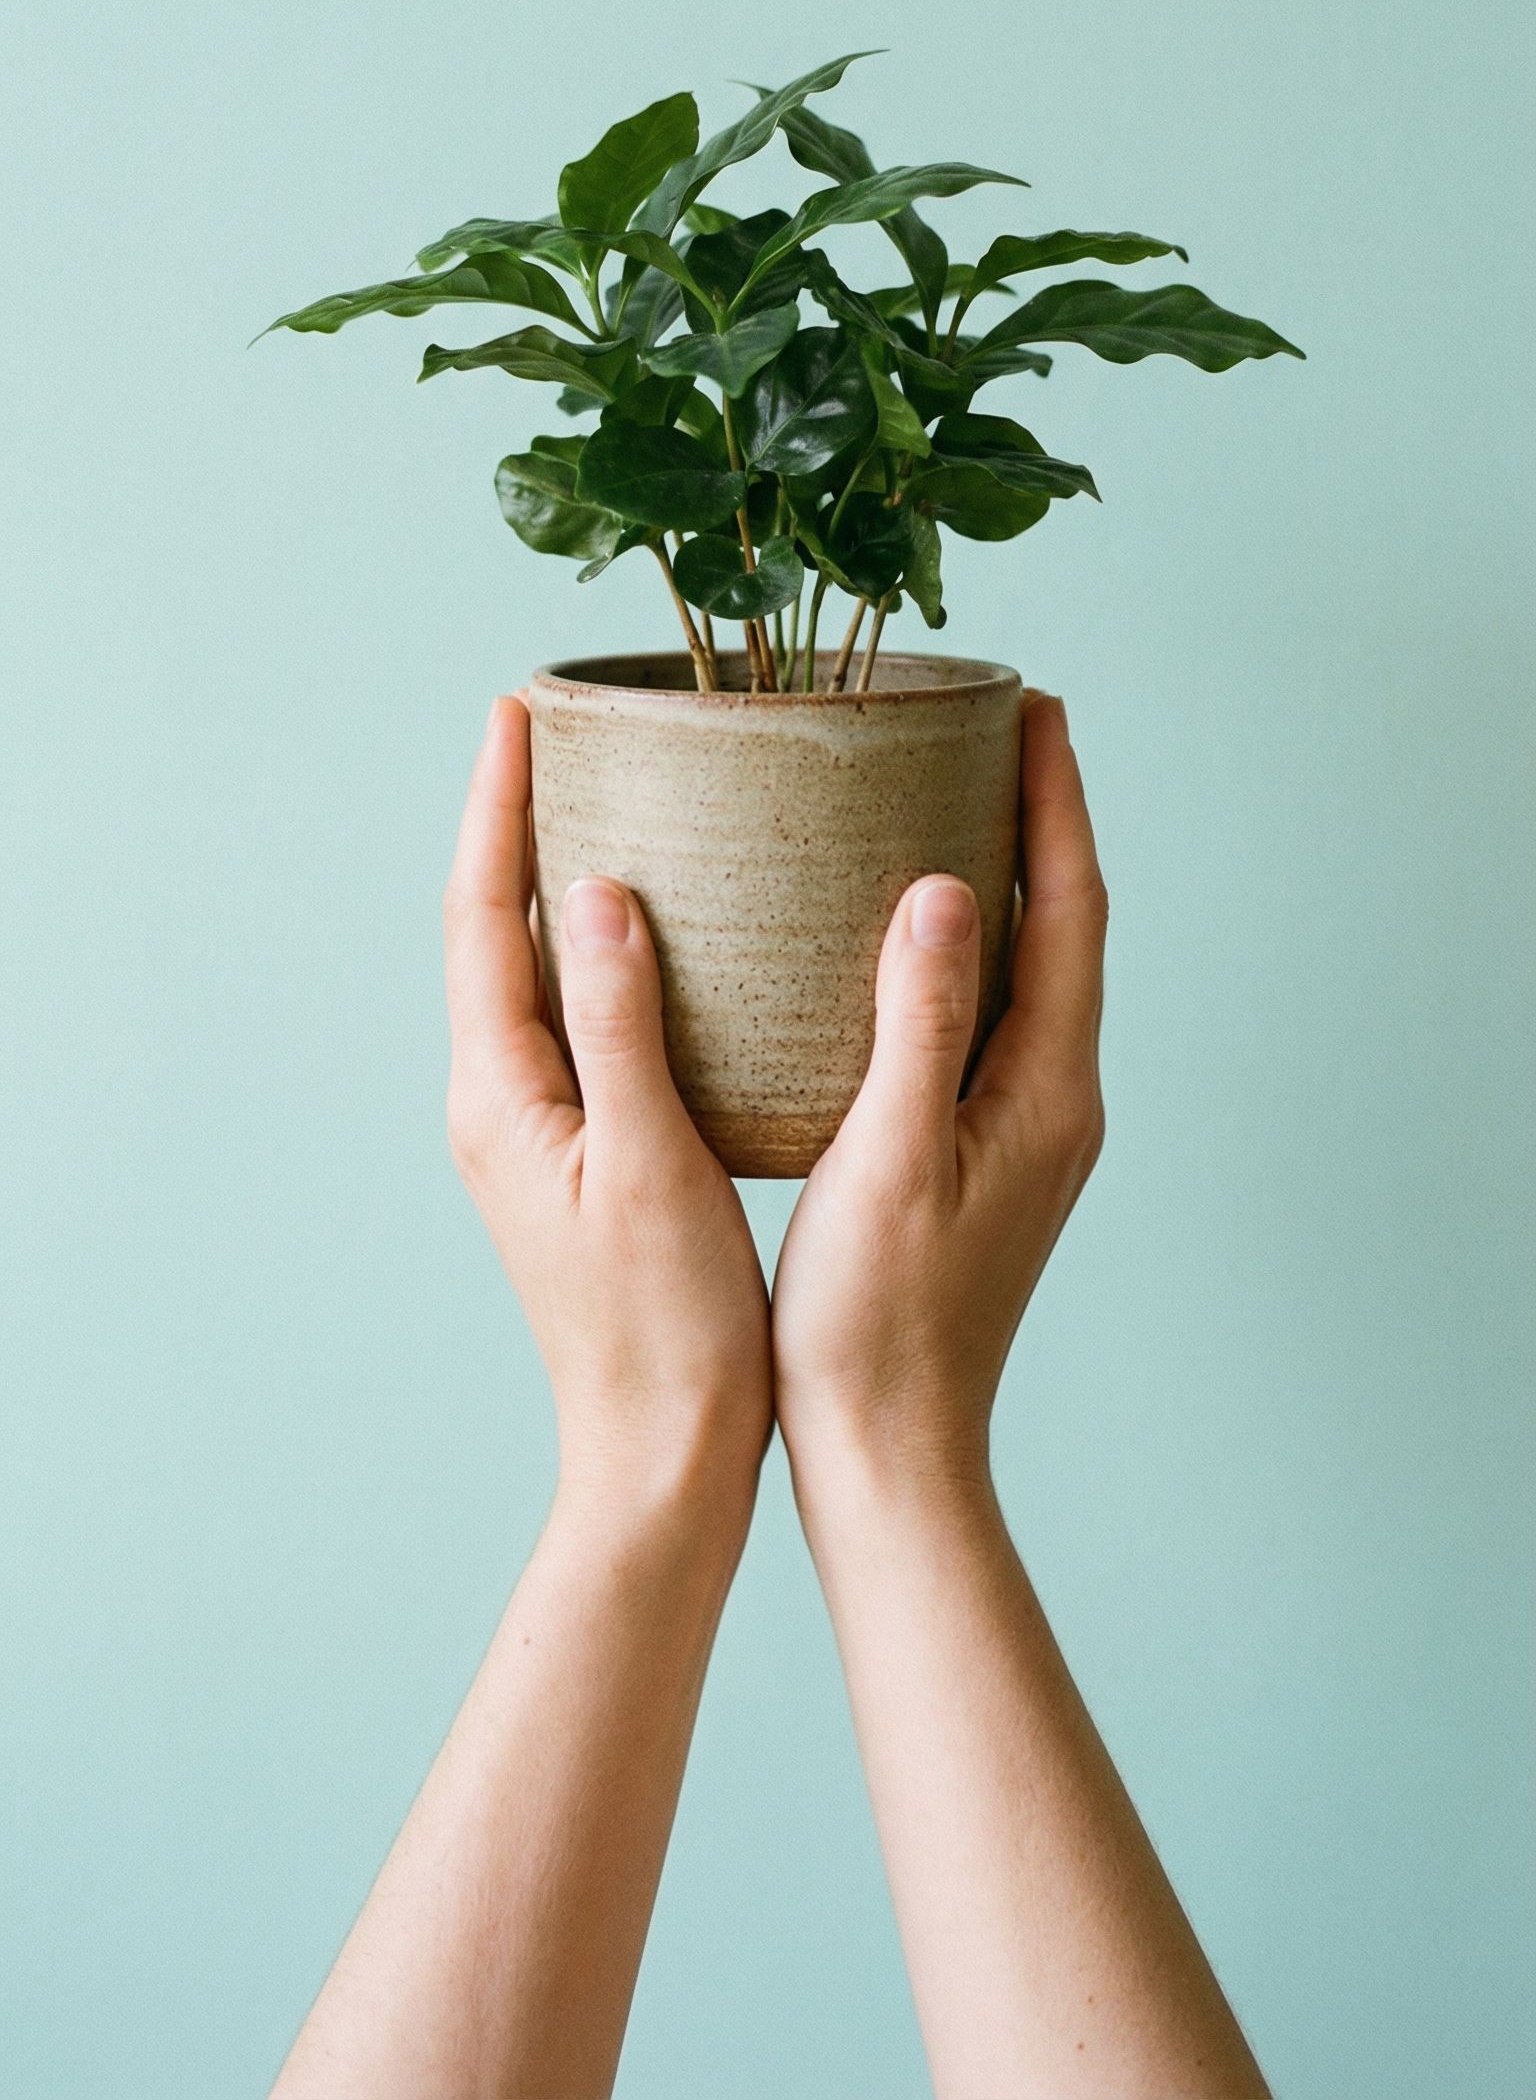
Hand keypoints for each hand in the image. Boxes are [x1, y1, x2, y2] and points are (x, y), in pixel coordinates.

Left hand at [444, 696, 771, 1520]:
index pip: (480, 915)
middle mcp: (500, 1101)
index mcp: (500, 1096)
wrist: (664, 1457)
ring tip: (610, 793)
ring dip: (558, 877)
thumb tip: (593, 892)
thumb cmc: (665, 1330)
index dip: (493, 808)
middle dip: (518, 821)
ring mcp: (536, 1127)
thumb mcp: (650, 1165)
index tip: (516, 710)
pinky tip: (670, 927)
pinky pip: (580, 1015)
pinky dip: (608, 948)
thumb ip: (617, 1026)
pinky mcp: (585, 1149)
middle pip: (495, 927)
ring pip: (536, 969)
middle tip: (563, 725)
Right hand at [772, 692, 1106, 1493]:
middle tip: (997, 724)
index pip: (1071, 909)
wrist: (889, 1451)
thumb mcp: (887, 1161)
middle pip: (1063, 923)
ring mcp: (1023, 1128)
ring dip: (1004, 876)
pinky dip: (962, 946)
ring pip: (1028, 967)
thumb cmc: (878, 1325)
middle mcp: (1054, 1099)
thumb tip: (947, 889)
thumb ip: (919, 1022)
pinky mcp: (980, 1151)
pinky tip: (900, 931)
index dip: (1056, 801)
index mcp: (1047, 1090)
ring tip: (950, 794)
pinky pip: (987, 1013)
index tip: (1035, 706)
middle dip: (1038, 817)